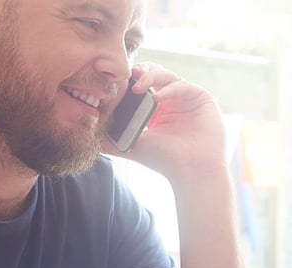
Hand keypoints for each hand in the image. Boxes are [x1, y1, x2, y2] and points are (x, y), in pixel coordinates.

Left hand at [104, 63, 227, 182]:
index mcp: (157, 108)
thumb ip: (112, 141)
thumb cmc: (165, 161)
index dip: (130, 80)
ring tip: (138, 87)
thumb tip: (89, 137)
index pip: (142, 83)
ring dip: (152, 77)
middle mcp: (172, 100)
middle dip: (141, 72)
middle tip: (127, 76)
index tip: (116, 81)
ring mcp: (187, 97)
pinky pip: (182, 85)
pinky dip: (168, 89)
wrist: (191, 172)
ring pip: (168, 75)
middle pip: (155, 73)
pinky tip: (157, 98)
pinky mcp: (202, 97)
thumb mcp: (134, 146)